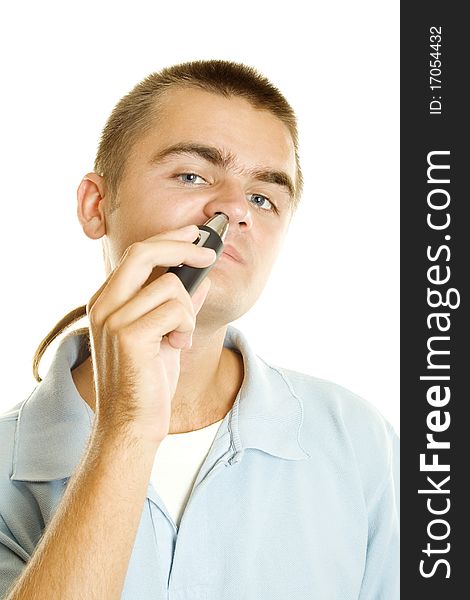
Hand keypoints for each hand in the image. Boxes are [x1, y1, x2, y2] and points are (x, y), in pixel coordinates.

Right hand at [85, 224, 215, 444]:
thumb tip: (201, 281)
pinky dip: (186, 325)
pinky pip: (175, 308)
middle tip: (210, 255)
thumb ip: (177, 306)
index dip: (169, 238)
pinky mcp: (129, 335)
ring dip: (188, 310)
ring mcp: (113, 319)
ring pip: (170, 285)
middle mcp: (104, 304)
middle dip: (182, 247)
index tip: (195, 234)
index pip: (137, 253)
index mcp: (107, 301)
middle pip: (144, 251)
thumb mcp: (165, 336)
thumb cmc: (146, 382)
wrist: (131, 424)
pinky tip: (177, 345)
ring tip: (180, 336)